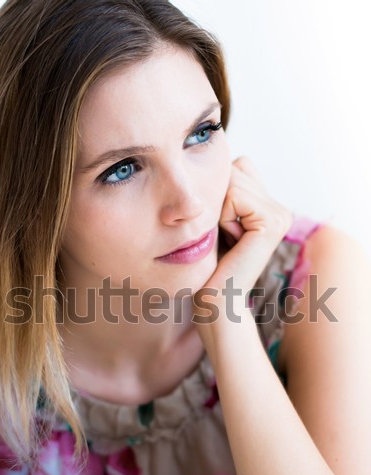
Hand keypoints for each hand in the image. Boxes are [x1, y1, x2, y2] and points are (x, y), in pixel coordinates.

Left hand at [201, 156, 291, 297]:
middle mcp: (280, 210)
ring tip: (227, 240)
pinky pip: (235, 195)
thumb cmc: (207, 266)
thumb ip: (222, 192)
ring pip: (233, 180)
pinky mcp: (273, 221)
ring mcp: (281, 215)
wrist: (216, 302)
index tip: (219, 231)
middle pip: (234, 170)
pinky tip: (231, 241)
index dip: (217, 196)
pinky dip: (223, 217)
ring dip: (219, 210)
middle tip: (222, 238)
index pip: (235, 168)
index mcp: (269, 208)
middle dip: (217, 201)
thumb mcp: (214, 222)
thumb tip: (213, 158)